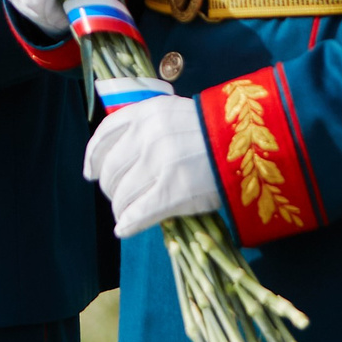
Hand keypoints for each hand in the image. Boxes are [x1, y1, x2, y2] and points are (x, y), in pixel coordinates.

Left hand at [82, 93, 221, 236]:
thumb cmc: (216, 132)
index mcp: (146, 112)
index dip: (94, 157)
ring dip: (120, 208)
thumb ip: (147, 128)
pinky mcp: (173, 190)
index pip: (105, 135)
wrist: (251, 144)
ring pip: (123, 193)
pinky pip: (139, 211)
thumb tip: (121, 156)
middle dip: (110, 187)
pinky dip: (128, 222)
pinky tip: (124, 228)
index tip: (90, 172)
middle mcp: (147, 135)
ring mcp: (159, 163)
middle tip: (117, 197)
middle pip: (111, 169)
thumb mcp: (175, 114)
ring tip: (125, 215)